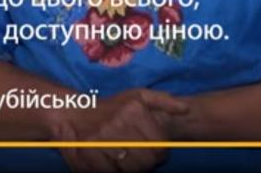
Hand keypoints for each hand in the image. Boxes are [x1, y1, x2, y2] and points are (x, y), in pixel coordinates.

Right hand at [50, 89, 187, 172]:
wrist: (74, 112)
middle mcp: (118, 124)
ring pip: (131, 169)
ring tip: (129, 160)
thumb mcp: (139, 96)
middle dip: (148, 162)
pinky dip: (115, 172)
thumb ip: (164, 101)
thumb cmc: (112, 107)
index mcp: (133, 110)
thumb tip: (186, 109)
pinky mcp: (87, 153)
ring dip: (133, 169)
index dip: (161, 152)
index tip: (156, 150)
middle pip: (147, 160)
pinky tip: (115, 164)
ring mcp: (101, 140)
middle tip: (142, 157)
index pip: (160, 145)